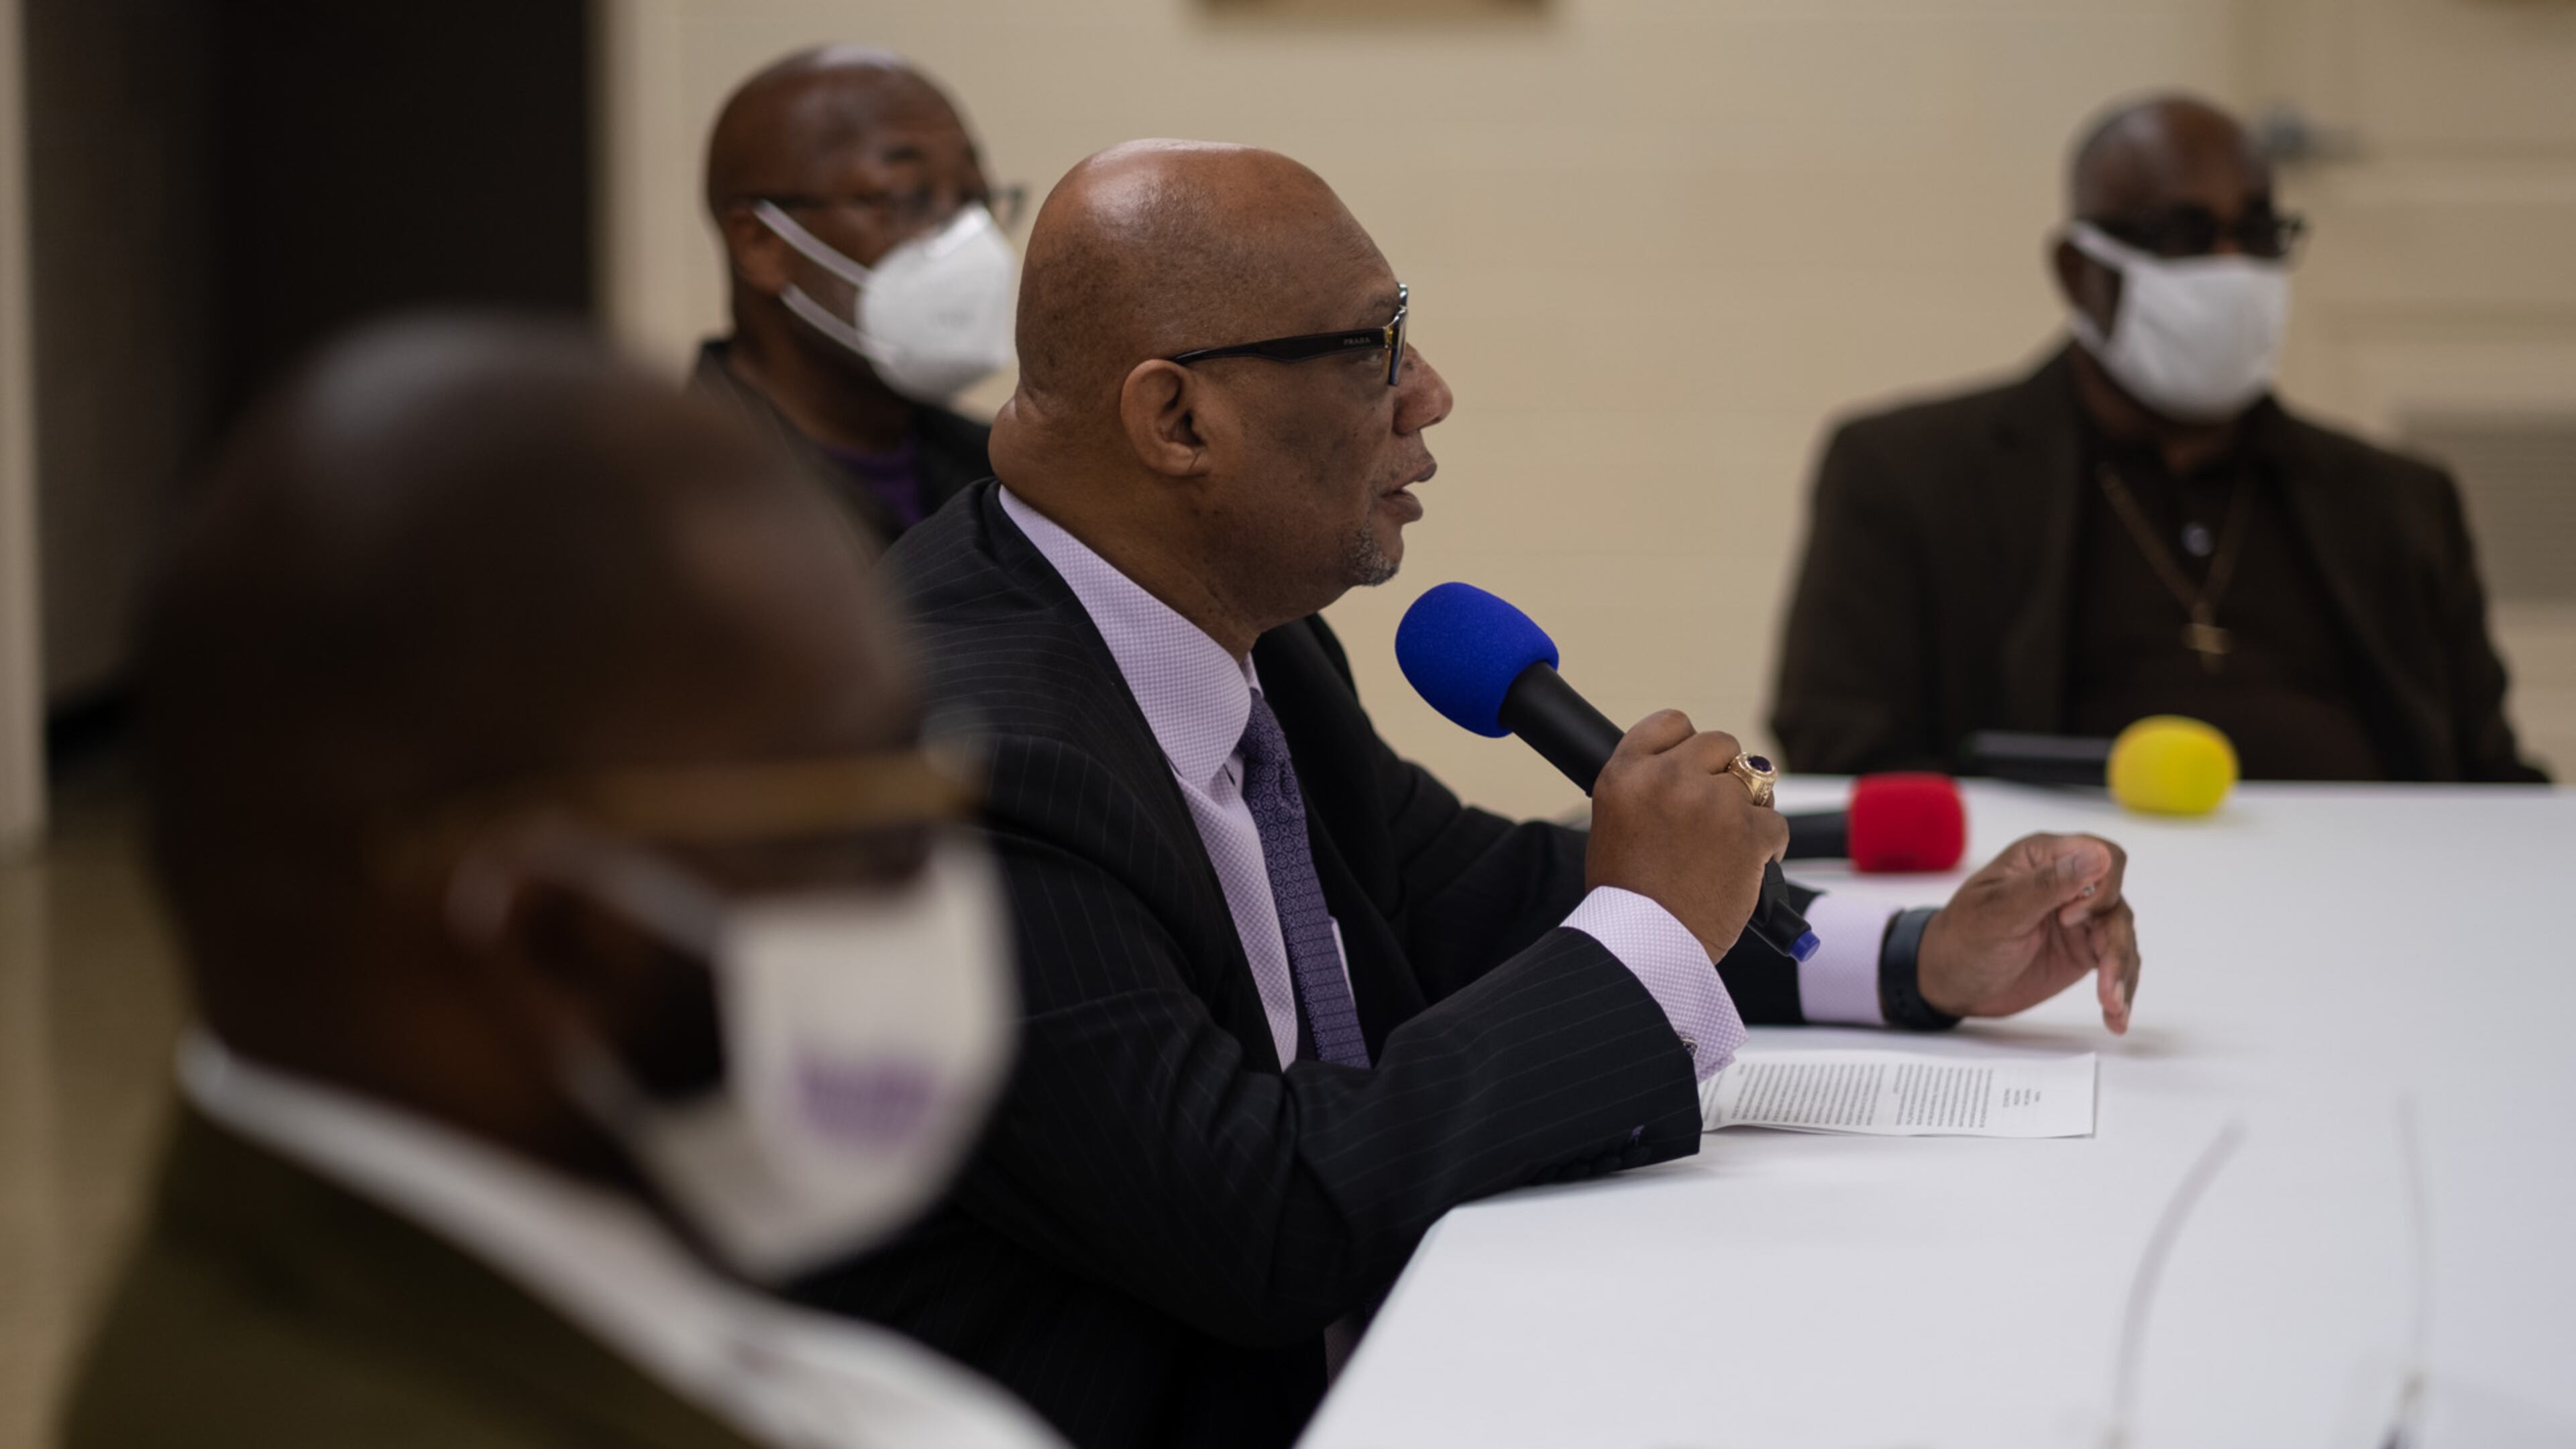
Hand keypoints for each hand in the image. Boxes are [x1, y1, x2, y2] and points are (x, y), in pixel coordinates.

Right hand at [1584, 712, 1788, 961]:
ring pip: (1755, 783)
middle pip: (1720, 744)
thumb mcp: (1613, 825)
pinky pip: (1775, 823)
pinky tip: (1743, 868)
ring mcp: (1713, 802)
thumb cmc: (1627, 897)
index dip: (1687, 743)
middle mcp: (1669, 778)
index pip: (1670, 723)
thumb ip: (1645, 789)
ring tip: (1726, 848)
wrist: (1646, 943)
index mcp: (1626, 773)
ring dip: (1748, 811)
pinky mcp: (1749, 831)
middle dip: (1725, 774)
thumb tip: (1688, 774)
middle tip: (1716, 811)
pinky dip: (1766, 847)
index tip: (1695, 763)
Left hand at [1916, 833, 2139, 1032]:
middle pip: (2116, 901)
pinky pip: (2116, 962)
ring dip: (2121, 972)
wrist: (1948, 982)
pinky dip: (2121, 988)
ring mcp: (2079, 920)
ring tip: (2112, 1007)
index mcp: (2043, 859)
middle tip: (2100, 983)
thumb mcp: (1998, 912)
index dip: (2102, 885)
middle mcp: (2068, 884)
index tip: (2070, 919)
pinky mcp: (2083, 951)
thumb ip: (2047, 885)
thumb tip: (2100, 856)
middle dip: (2115, 943)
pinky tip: (2116, 1018)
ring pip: (2121, 935)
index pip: (2102, 854)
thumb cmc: (1962, 938)